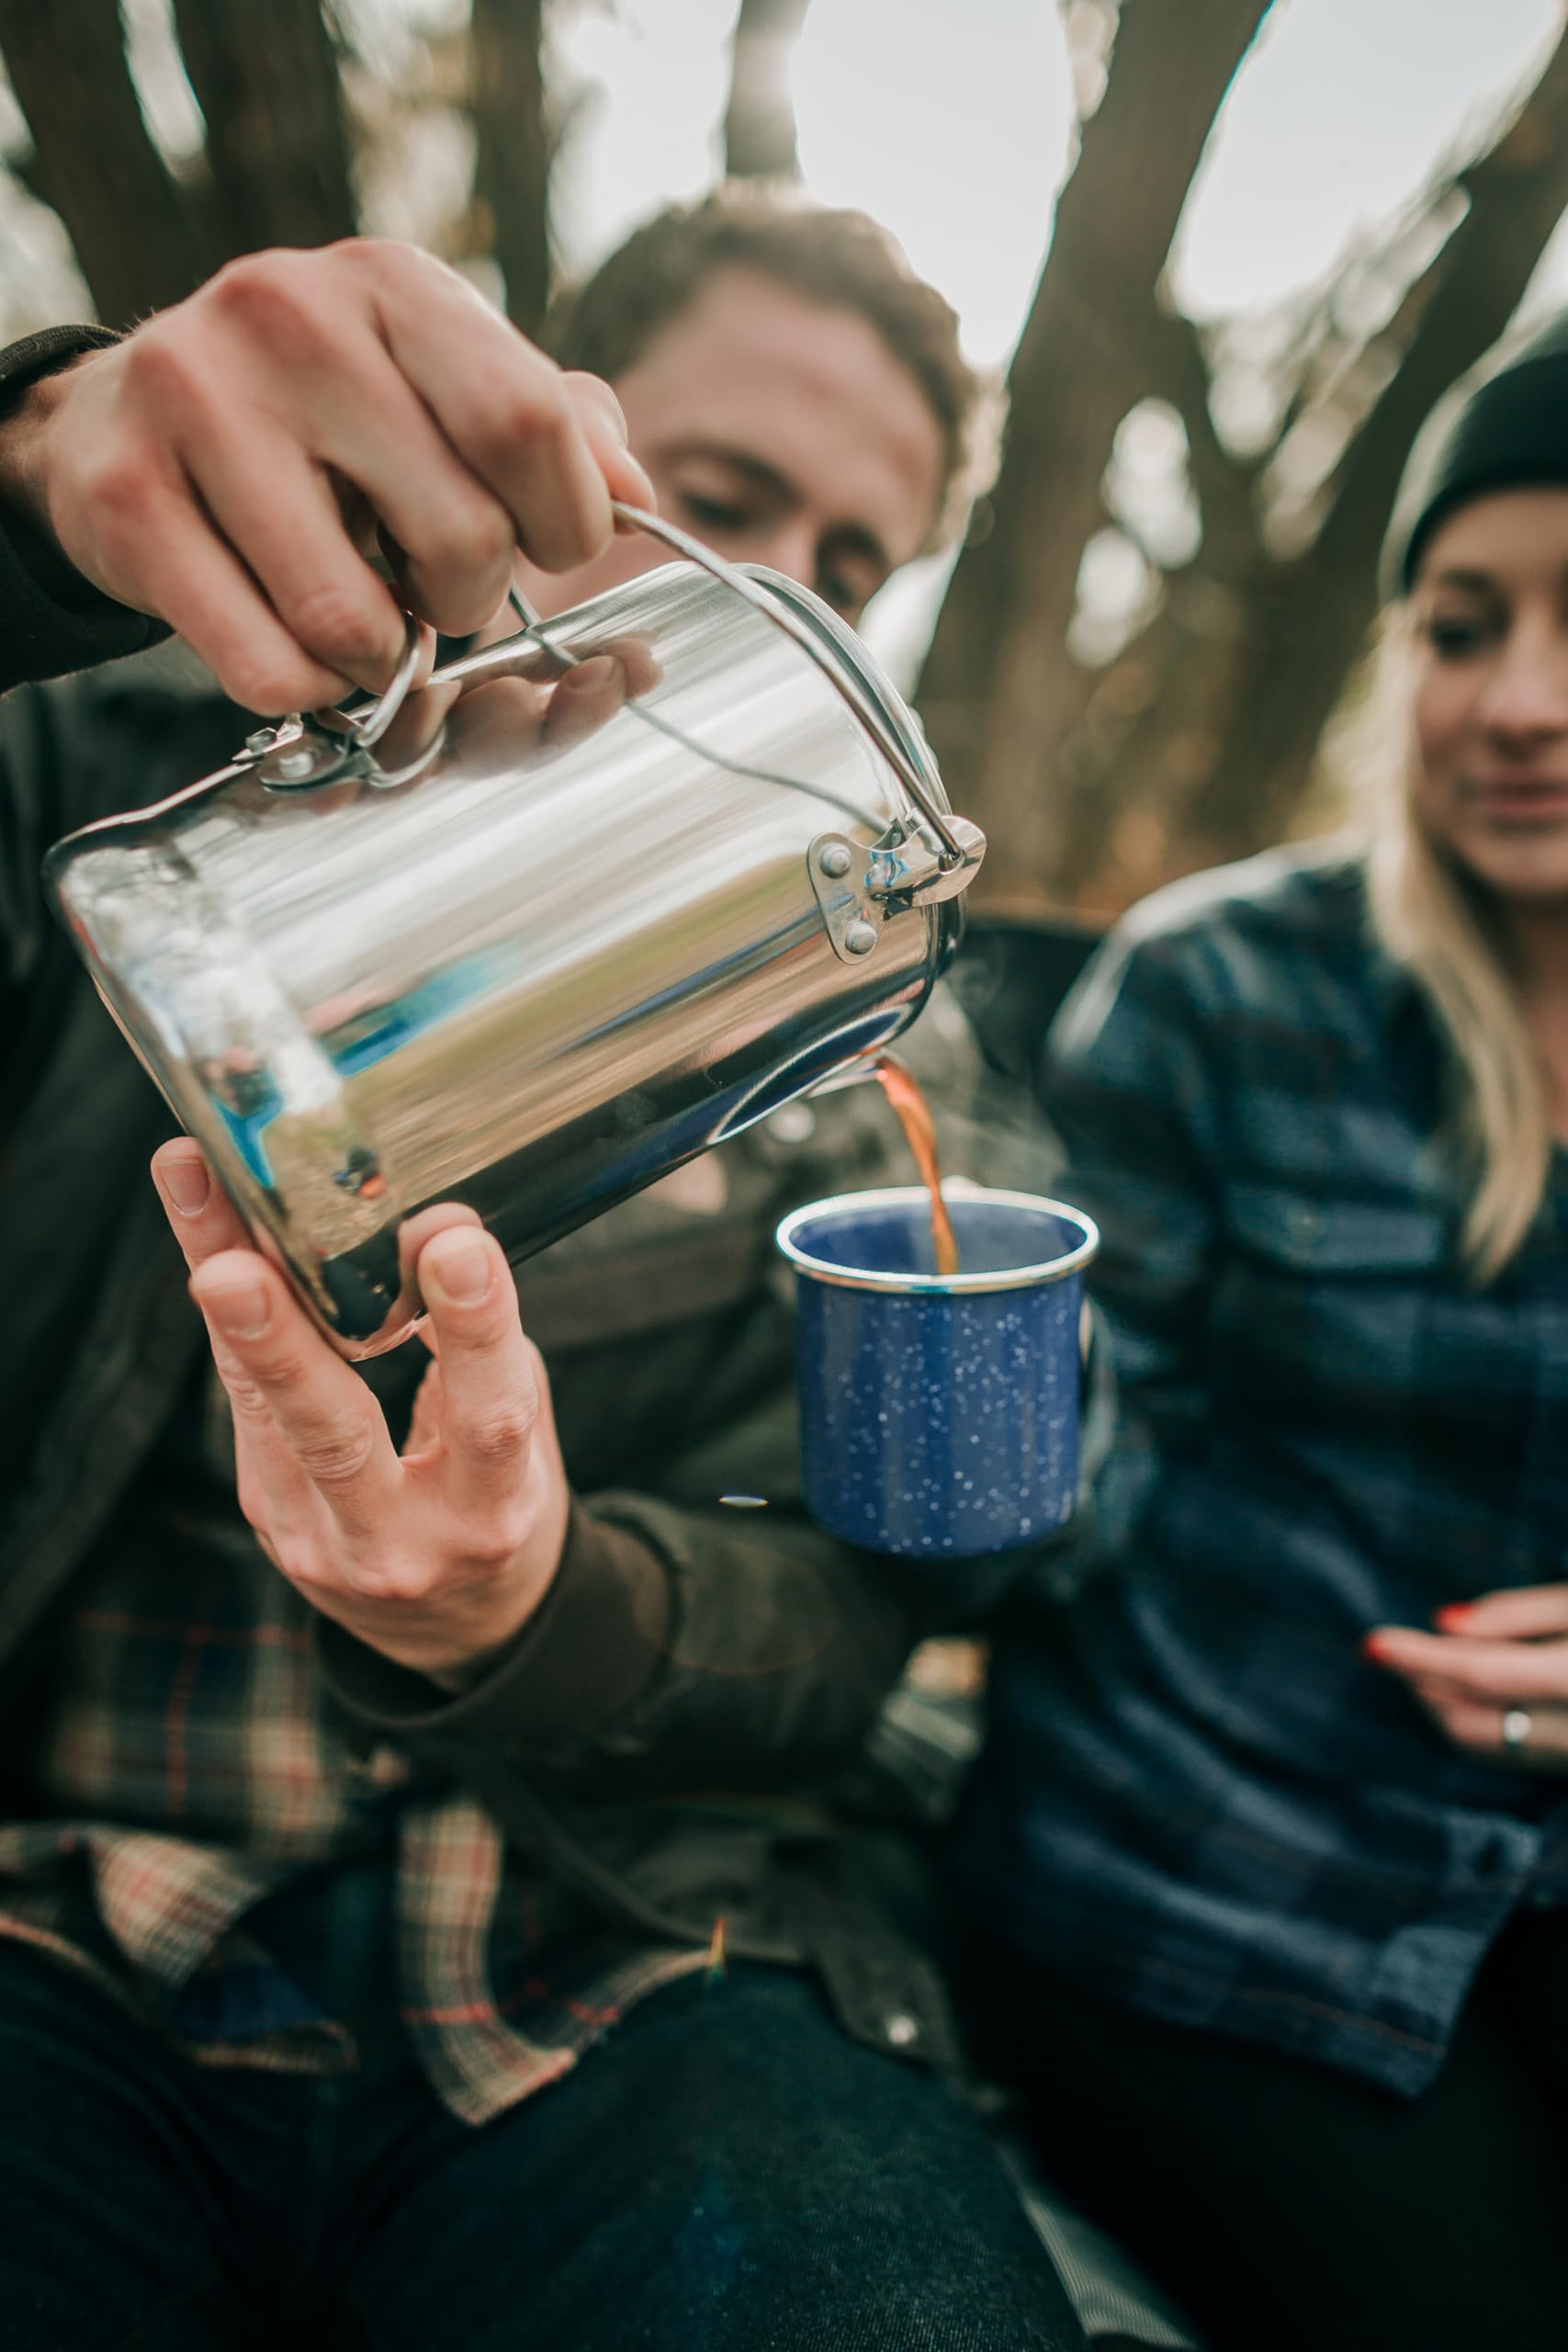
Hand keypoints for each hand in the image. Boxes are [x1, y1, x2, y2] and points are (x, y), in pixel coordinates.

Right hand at [4, 240, 653, 712]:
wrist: (122, 423)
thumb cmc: (320, 421)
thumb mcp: (440, 389)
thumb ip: (553, 429)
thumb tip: (631, 494)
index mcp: (392, 284)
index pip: (528, 421)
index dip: (568, 522)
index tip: (550, 549)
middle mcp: (289, 316)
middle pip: (461, 534)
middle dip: (471, 601)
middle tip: (437, 591)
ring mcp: (197, 400)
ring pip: (352, 620)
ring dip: (383, 659)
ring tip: (363, 620)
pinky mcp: (127, 498)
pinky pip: (267, 666)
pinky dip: (305, 690)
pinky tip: (297, 650)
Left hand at [151, 1136, 570, 1685]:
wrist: (459, 1626)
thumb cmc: (498, 1500)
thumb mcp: (523, 1435)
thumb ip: (481, 1346)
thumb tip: (429, 1226)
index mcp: (492, 1515)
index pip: (488, 1418)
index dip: (473, 1329)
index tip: (451, 1242)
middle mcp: (401, 1543)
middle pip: (335, 1440)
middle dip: (281, 1345)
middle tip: (231, 1269)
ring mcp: (320, 1543)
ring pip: (264, 1415)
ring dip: (224, 1305)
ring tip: (190, 1198)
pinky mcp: (271, 1523)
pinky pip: (248, 1408)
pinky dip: (236, 1321)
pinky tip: (211, 1237)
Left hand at [1364, 1586, 1567, 1769]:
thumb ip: (1518, 1615)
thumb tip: (1443, 1624)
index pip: (1479, 1675)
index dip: (1419, 1659)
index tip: (1372, 1644)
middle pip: (1468, 1720)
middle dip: (1422, 1684)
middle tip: (1393, 1649)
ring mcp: (1567, 1760)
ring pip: (1480, 1744)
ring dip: (1440, 1705)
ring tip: (1425, 1664)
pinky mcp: (1564, 1770)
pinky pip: (1503, 1755)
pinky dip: (1470, 1722)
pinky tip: (1459, 1691)